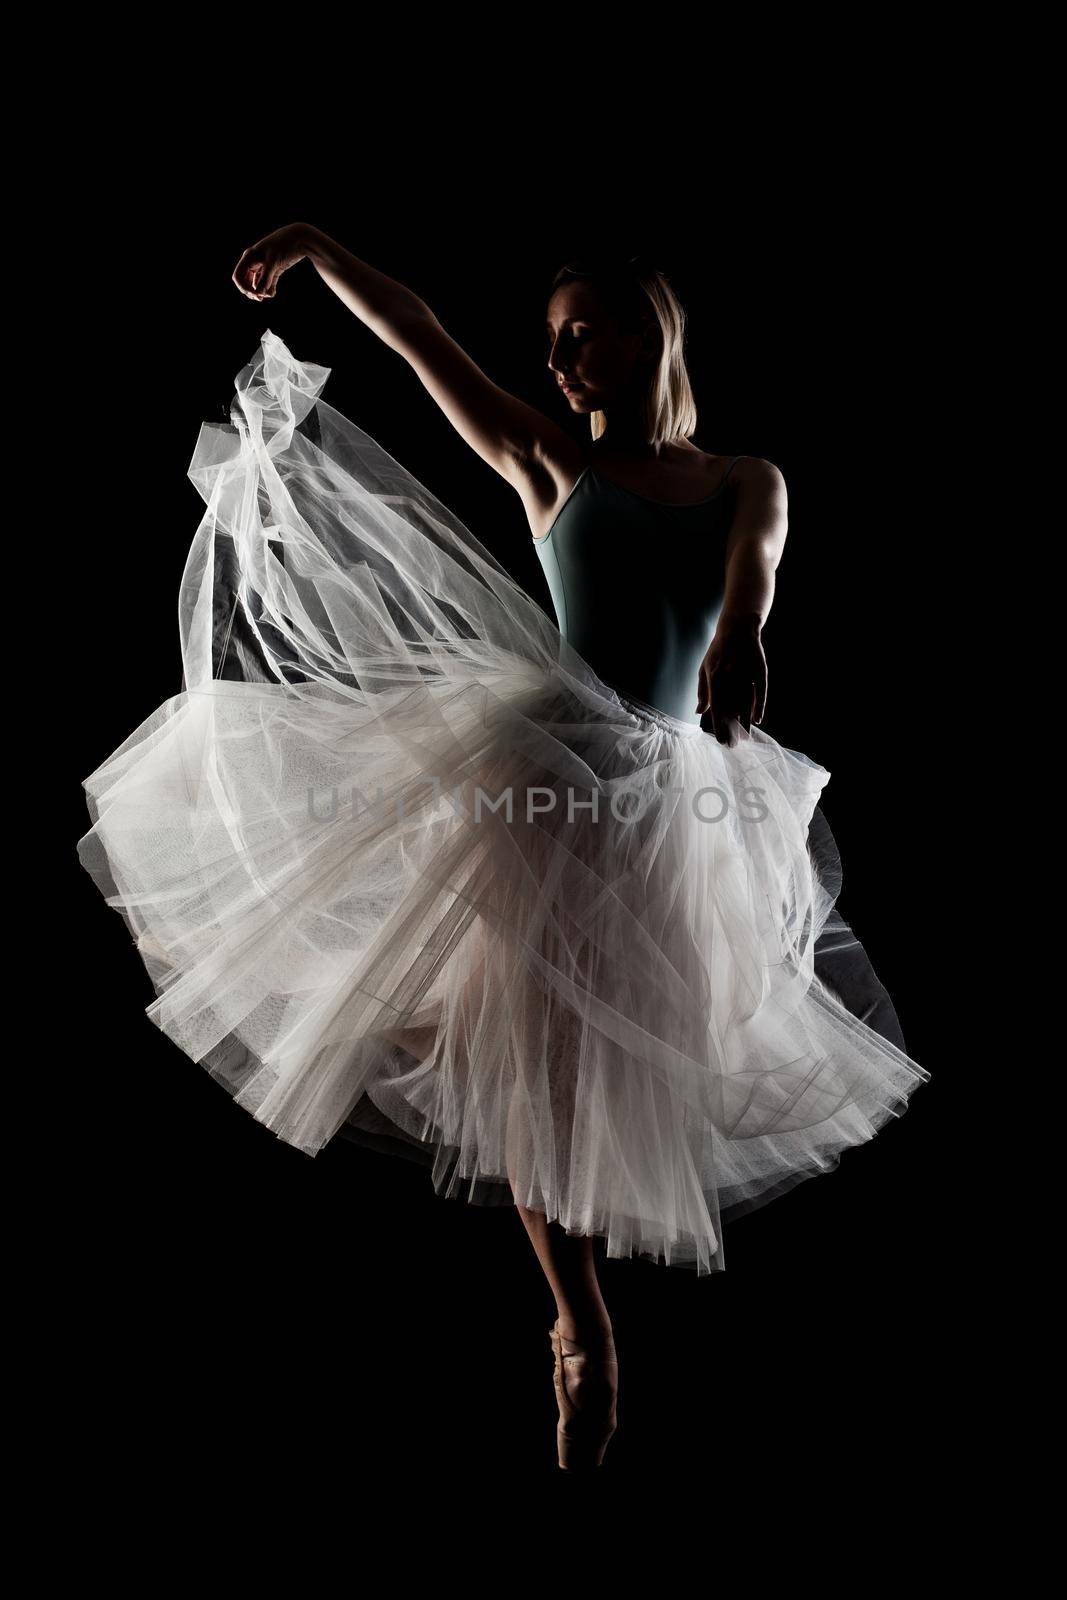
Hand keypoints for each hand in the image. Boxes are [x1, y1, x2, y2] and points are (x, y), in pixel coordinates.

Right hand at [232, 223, 312, 300]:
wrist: (300, 237)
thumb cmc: (284, 246)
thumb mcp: (273, 262)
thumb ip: (266, 278)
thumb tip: (259, 294)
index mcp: (250, 257)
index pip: (238, 276)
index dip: (243, 288)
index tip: (255, 294)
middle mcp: (254, 261)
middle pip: (246, 281)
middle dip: (252, 291)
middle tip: (261, 298)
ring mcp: (264, 265)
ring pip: (257, 283)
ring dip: (261, 291)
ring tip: (270, 294)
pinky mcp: (274, 269)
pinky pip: (267, 282)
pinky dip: (269, 289)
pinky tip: (273, 293)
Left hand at [696, 614, 767, 745]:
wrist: (737, 628)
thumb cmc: (718, 651)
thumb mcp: (704, 668)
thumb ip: (703, 691)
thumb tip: (699, 712)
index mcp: (714, 678)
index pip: (717, 708)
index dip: (719, 726)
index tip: (721, 741)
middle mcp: (730, 677)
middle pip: (732, 710)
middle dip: (731, 729)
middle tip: (732, 745)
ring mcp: (746, 674)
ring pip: (746, 704)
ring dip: (745, 722)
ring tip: (744, 737)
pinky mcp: (759, 672)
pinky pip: (760, 693)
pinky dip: (759, 707)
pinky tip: (757, 720)